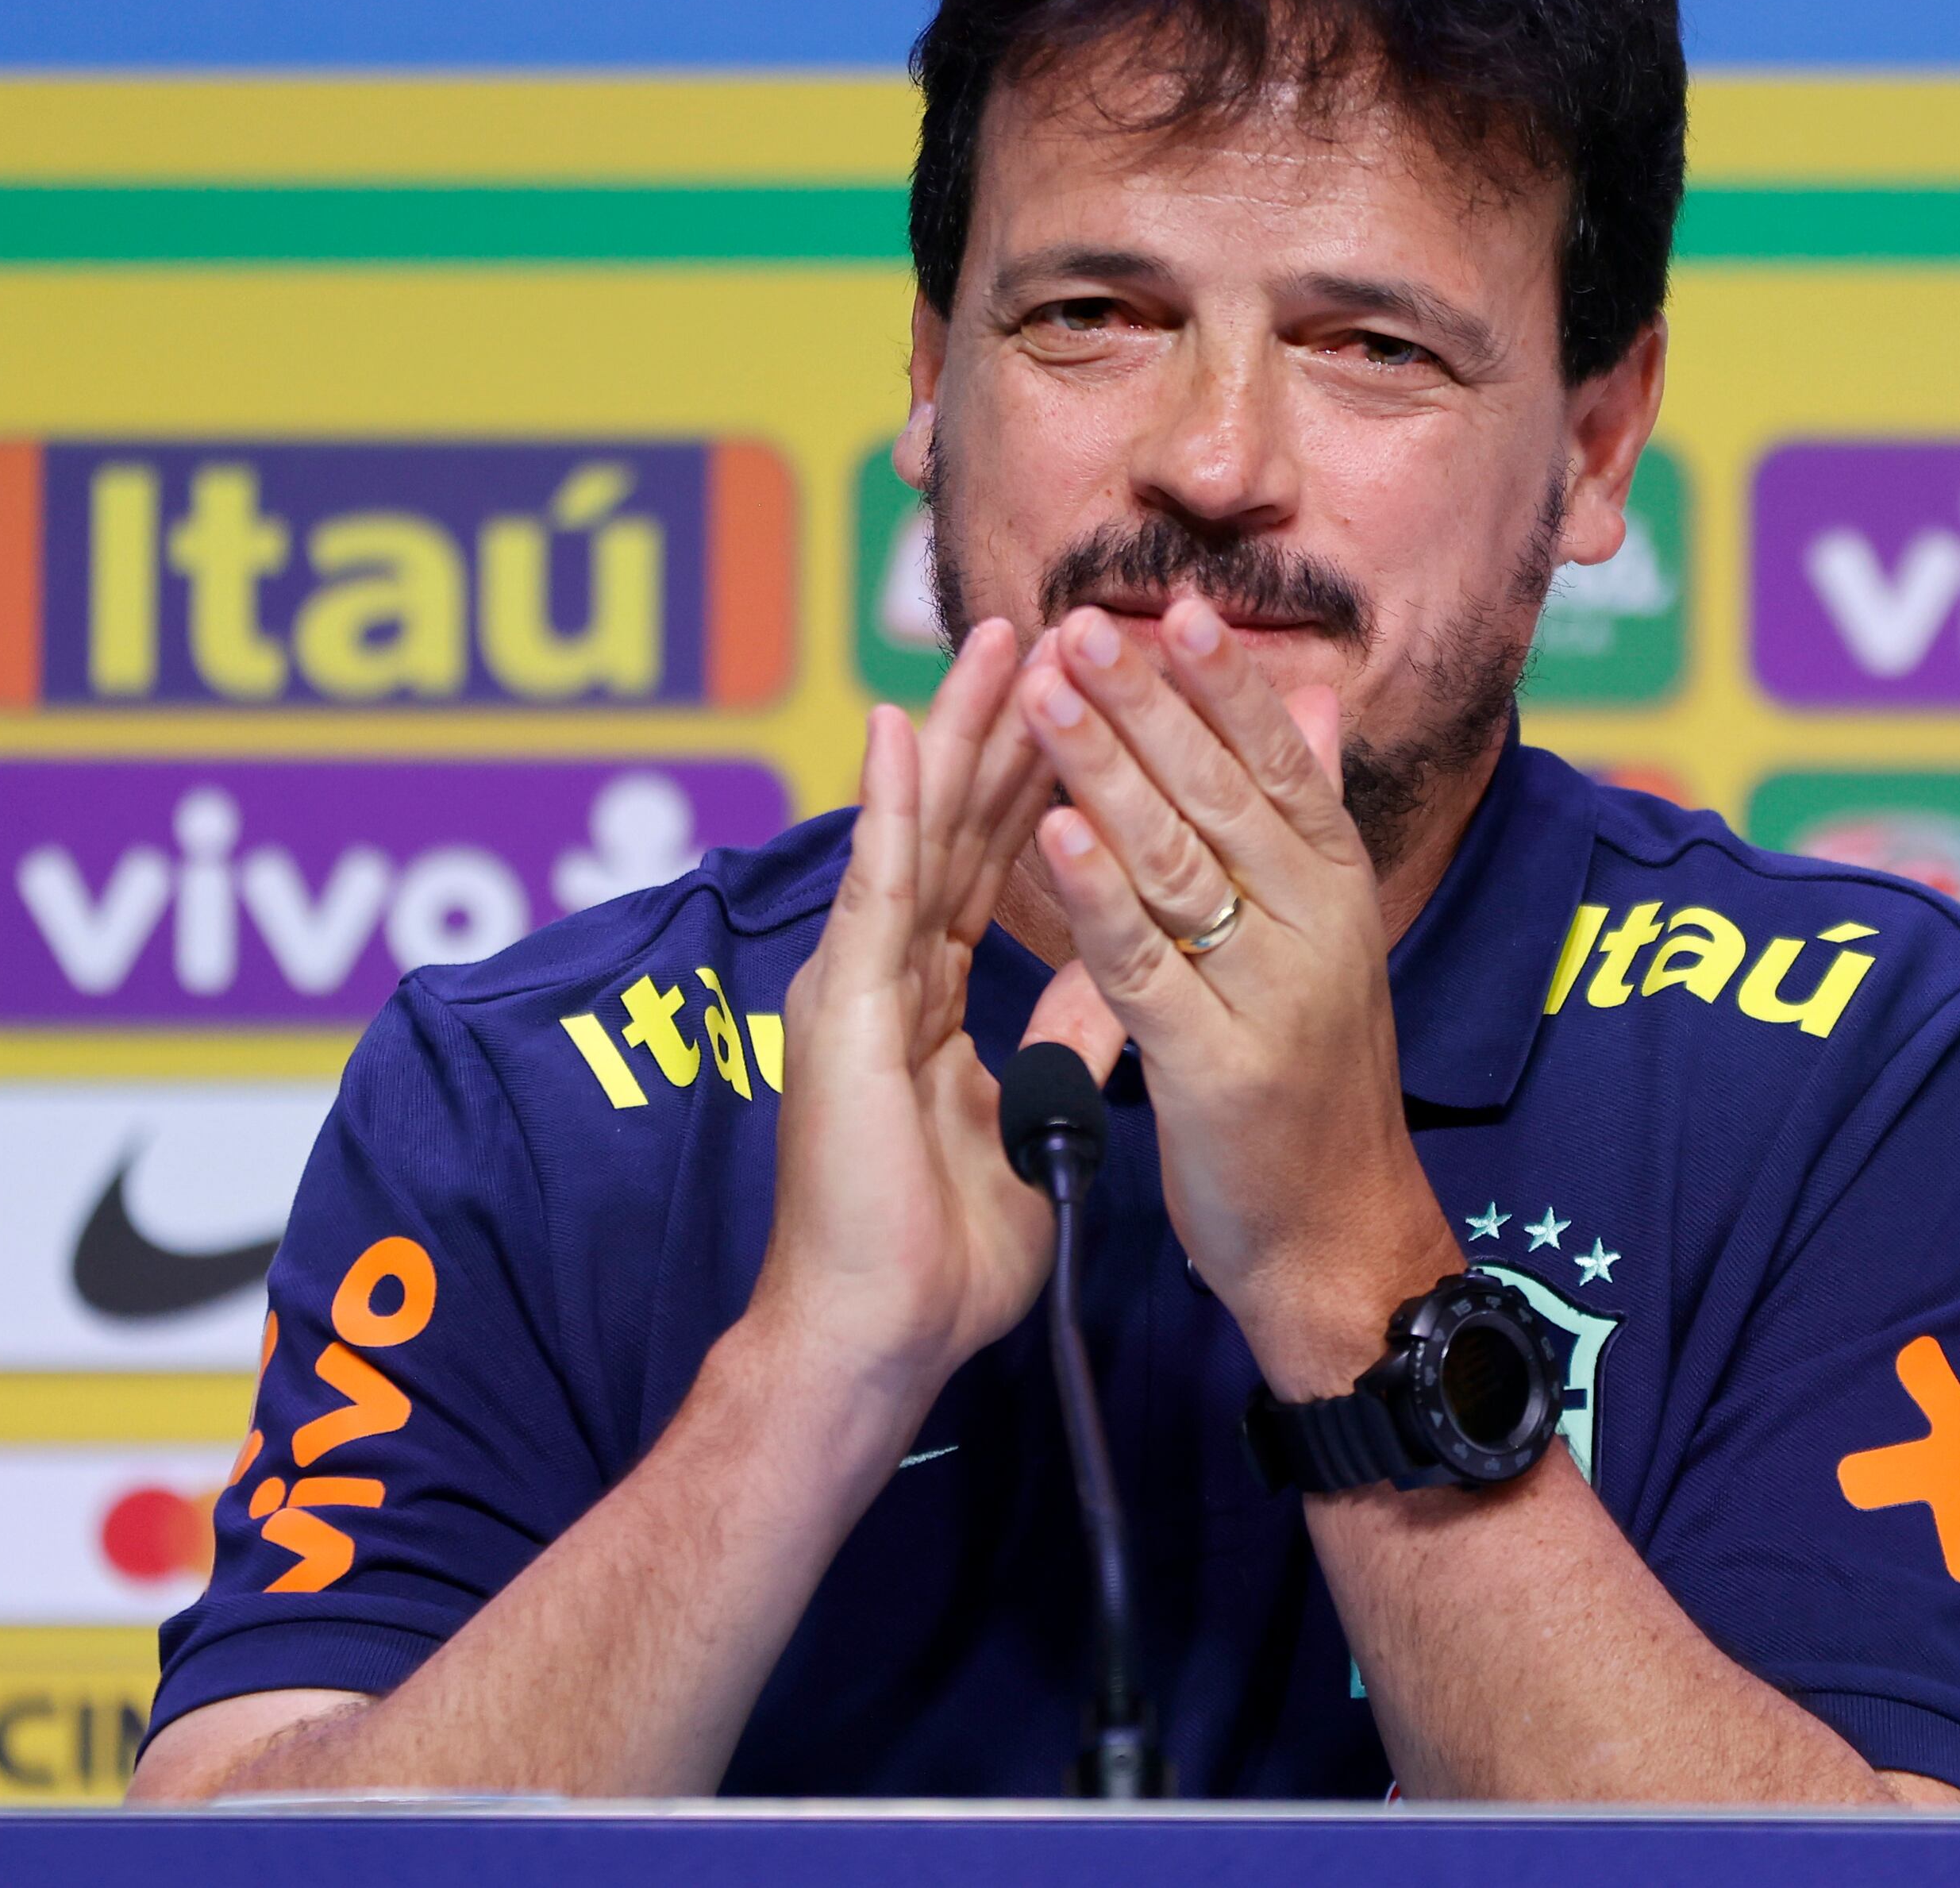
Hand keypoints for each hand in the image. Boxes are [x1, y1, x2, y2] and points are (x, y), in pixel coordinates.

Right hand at [751, 621, 1107, 1412]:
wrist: (880, 1335)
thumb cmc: (941, 1251)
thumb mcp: (1038, 1108)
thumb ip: (1067, 1029)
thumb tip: (1116, 965)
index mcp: (923, 992)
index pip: (993, 857)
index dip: (1040, 775)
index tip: (1087, 696)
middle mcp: (883, 969)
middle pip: (955, 822)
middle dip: (1003, 724)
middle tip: (1049, 625)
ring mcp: (855, 982)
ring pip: (916, 830)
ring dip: (955, 732)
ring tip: (994, 637)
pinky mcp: (843, 1010)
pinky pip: (873, 888)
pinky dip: (888, 806)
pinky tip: (897, 730)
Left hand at [1015, 596, 1463, 1395]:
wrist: (1342, 1240)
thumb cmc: (1318, 1089)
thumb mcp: (1330, 942)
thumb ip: (1311, 822)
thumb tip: (1315, 702)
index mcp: (1338, 892)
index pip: (1282, 762)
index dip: (1226, 685)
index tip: (1171, 606)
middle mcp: (1316, 928)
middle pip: (1225, 792)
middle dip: (1148, 703)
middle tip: (1079, 624)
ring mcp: (1271, 996)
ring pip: (1179, 859)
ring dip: (1107, 766)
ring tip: (1047, 692)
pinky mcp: (1217, 1067)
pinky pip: (1143, 966)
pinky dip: (1097, 894)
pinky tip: (1052, 833)